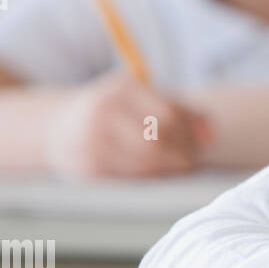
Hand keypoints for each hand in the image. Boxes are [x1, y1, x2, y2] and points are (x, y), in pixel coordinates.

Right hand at [46, 70, 211, 177]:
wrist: (57, 126)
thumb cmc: (115, 110)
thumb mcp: (144, 98)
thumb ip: (183, 110)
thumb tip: (210, 135)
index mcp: (121, 89)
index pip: (169, 115)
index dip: (192, 132)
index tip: (203, 141)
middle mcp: (102, 112)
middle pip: (157, 141)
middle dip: (183, 154)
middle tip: (194, 160)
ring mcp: (91, 141)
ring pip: (145, 164)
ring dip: (171, 169)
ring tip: (180, 167)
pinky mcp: (87, 168)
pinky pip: (131, 178)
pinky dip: (151, 178)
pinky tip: (157, 173)